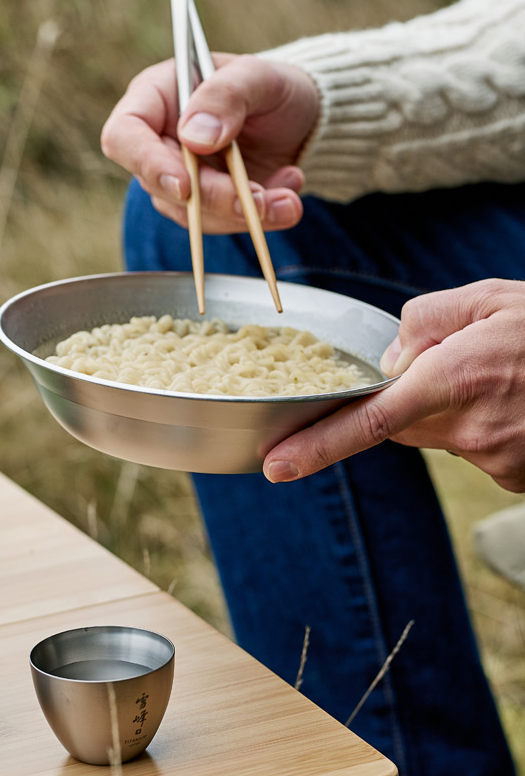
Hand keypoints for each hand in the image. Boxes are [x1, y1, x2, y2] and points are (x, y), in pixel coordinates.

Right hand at [100, 53, 319, 233]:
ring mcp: (181, 178)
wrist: (304, 117)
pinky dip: (260, 219)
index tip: (185, 185)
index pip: (124, 135)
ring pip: (192, 215)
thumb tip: (194, 137)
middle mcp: (158, 142)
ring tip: (288, 198)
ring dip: (242, 215)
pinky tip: (288, 194)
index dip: (147, 164)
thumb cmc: (272, 86)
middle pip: (163, 186)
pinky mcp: (207, 205)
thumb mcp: (259, 76)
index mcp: (156, 98)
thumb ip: (227, 96)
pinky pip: (221, 223)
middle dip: (215, 199)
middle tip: (259, 199)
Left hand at [263, 279, 524, 492]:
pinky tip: (520, 398)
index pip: (367, 422)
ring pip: (442, 437)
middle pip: (401, 426)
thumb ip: (424, 321)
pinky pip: (478, 449)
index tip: (276, 468)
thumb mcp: (487, 298)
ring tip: (504, 376)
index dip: (317, 447)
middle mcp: (470, 430)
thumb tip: (392, 361)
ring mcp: (498, 460)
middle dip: (409, 398)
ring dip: (454, 409)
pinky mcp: (517, 477)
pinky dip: (487, 425)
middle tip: (455, 362)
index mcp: (454, 381)